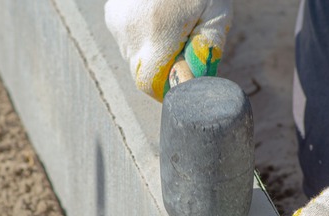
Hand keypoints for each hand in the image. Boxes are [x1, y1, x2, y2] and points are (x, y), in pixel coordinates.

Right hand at [104, 0, 231, 100]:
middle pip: (142, 72)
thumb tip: (196, 83)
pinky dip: (143, 37)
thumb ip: (206, 51)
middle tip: (183, 48)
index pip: (150, 84)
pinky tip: (158, 18)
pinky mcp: (112, 14)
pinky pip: (127, 40)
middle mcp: (130, 29)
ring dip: (152, 53)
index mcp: (158, 32)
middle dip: (163, 69)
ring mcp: (117, 21)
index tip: (182, 81)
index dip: (166, 89)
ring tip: (171, 27)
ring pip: (134, 57)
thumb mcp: (216, 16)